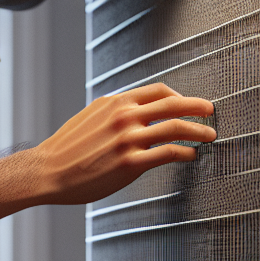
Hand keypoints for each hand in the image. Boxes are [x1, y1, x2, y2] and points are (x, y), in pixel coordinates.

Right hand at [34, 83, 215, 204]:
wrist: (47, 170)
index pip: (159, 90)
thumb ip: (116, 111)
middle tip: (211, 111)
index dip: (181, 96)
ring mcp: (128, 139)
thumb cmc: (68, 148)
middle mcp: (124, 116)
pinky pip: (167, 153)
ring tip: (209, 135)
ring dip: (198, 130)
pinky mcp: (130, 163)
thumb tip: (139, 110)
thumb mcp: (91, 116)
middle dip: (198, 107)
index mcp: (115, 102)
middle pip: (173, 104)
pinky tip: (191, 155)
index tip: (191, 103)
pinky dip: (185, 152)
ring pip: (175, 127)